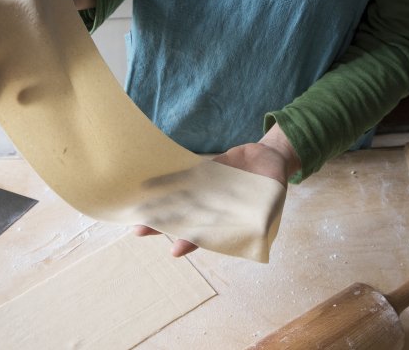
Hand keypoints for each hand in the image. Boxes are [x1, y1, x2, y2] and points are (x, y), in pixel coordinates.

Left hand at [135, 123, 300, 257]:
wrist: (269, 157)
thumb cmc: (273, 184)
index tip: (175, 250)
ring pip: (176, 201)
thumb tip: (258, 236)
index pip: (205, 236)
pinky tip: (147, 184)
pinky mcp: (201, 174)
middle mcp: (211, 209)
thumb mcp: (272, 203)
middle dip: (161, 226)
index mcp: (226, 221)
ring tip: (135, 211)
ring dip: (157, 205)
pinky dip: (165, 181)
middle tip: (138, 231)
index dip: (190, 243)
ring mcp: (204, 192)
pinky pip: (180, 178)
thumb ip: (263, 219)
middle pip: (182, 220)